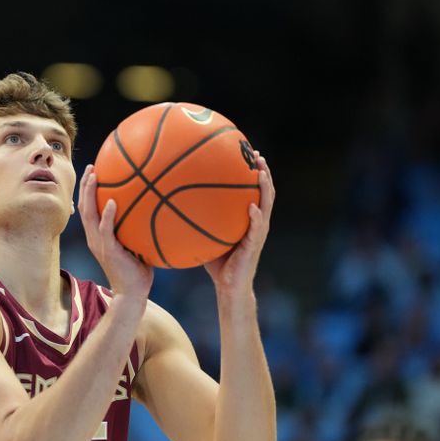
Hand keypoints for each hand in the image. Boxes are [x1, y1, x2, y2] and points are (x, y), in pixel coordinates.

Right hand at [78, 164, 153, 298]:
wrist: (133, 293)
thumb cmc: (137, 271)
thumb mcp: (136, 245)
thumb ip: (138, 230)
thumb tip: (154, 210)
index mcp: (98, 236)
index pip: (88, 209)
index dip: (87, 191)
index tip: (92, 172)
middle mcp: (95, 238)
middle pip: (83, 207)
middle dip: (85, 186)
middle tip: (91, 167)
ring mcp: (100, 244)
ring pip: (89, 214)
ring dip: (90, 194)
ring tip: (94, 177)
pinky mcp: (109, 251)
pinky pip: (106, 230)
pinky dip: (108, 215)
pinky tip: (113, 201)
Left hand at [204, 152, 274, 293]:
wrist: (229, 287)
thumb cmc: (217, 263)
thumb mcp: (207, 236)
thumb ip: (198, 221)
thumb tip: (172, 205)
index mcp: (248, 219)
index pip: (254, 191)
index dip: (254, 172)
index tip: (248, 153)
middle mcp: (257, 223)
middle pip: (265, 192)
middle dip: (263, 172)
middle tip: (257, 154)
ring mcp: (258, 234)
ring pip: (267, 206)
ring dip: (265, 189)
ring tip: (261, 173)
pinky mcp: (254, 247)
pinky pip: (256, 229)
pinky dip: (255, 217)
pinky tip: (252, 207)